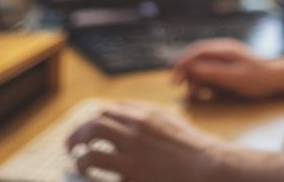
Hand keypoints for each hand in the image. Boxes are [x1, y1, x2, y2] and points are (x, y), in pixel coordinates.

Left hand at [66, 102, 236, 181]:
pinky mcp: (130, 169)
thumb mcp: (174, 127)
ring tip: (76, 157)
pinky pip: (95, 162)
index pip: (114, 109)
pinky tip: (88, 173)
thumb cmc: (197, 153)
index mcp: (149, 113)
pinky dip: (85, 165)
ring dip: (78, 145)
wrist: (211, 168)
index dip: (98, 119)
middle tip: (72, 144)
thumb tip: (133, 128)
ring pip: (92, 135)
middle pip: (98, 119)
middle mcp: (138, 125)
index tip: (91, 129)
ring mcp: (133, 146)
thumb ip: (153, 124)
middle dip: (80, 130)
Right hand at [170, 39, 283, 100]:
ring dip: (196, 78)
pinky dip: (205, 80)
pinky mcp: (229, 65)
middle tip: (180, 85)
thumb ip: (212, 72)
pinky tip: (206, 90)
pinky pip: (211, 70)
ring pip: (203, 65)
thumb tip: (191, 68)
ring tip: (194, 92)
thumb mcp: (234, 78)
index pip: (197, 52)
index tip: (174, 75)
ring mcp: (226, 57)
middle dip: (187, 71)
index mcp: (224, 50)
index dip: (183, 62)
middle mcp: (223, 50)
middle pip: (197, 57)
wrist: (278, 78)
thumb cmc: (258, 79)